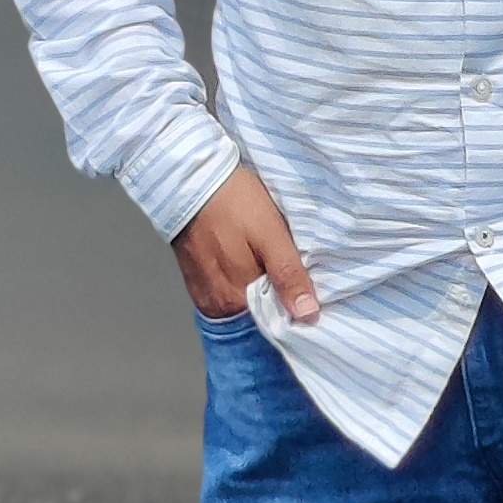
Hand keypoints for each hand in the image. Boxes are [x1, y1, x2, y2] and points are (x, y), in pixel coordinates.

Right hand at [173, 163, 320, 324]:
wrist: (191, 178)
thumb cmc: (232, 201)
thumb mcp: (270, 234)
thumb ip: (288, 275)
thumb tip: (307, 314)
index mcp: (236, 300)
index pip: (275, 324)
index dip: (296, 313)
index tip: (312, 298)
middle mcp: (218, 306)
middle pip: (259, 317)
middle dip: (280, 303)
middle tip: (296, 277)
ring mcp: (205, 296)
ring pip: (245, 307)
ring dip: (262, 294)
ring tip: (273, 269)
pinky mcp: (198, 283)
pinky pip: (229, 295)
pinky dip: (244, 286)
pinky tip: (252, 266)